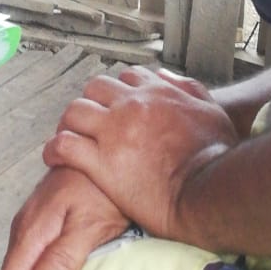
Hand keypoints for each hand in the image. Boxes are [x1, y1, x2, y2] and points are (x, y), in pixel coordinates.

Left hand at [41, 66, 237, 238]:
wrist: (210, 192)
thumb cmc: (217, 157)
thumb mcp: (212, 112)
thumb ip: (189, 89)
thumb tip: (166, 78)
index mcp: (157, 92)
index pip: (126, 78)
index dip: (119, 93)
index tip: (116, 109)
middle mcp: (132, 105)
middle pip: (95, 89)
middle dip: (91, 104)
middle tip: (89, 124)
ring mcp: (114, 132)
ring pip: (74, 112)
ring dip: (70, 124)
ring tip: (69, 138)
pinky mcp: (101, 163)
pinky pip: (64, 146)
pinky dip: (54, 149)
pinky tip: (54, 157)